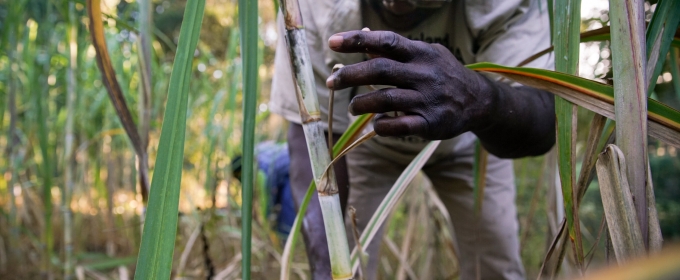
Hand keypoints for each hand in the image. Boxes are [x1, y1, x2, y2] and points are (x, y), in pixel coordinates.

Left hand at [326, 30, 496, 139]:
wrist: (479, 102)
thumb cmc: (443, 75)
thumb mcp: (426, 55)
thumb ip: (397, 51)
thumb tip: (364, 41)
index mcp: (421, 53)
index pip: (387, 41)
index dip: (357, 40)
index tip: (333, 42)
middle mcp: (424, 74)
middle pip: (380, 70)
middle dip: (350, 75)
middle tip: (330, 82)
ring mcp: (427, 100)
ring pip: (386, 99)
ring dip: (361, 104)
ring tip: (352, 107)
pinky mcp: (430, 124)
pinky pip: (399, 126)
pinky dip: (381, 125)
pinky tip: (375, 123)